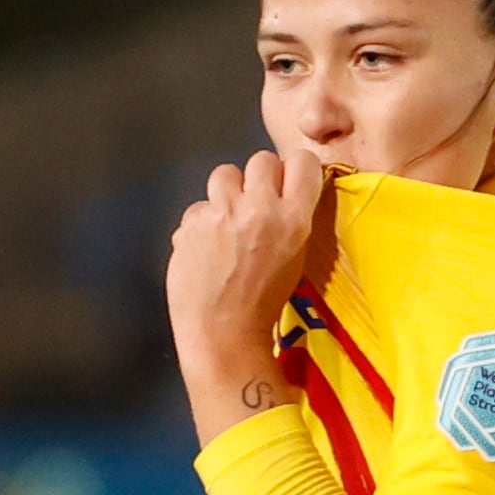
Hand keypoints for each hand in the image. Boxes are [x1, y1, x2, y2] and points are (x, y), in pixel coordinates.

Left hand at [167, 151, 334, 445]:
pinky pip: (198, 208)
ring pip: (224, 174)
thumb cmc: (265, 305)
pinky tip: (204, 249)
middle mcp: (259, 208)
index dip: (296, 170)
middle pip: (261, 160)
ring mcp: (222, 213)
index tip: (290, 183)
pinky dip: (201, 224)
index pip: (302, 161)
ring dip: (227, 193)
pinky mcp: (192, 222)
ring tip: (226, 221)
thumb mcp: (294, 259)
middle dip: (259, 178)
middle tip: (255, 204)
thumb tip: (282, 195)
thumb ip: (289, 221)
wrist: (223, 334)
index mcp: (293, 220)